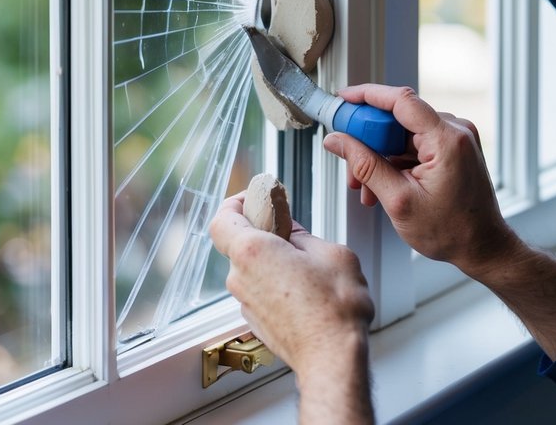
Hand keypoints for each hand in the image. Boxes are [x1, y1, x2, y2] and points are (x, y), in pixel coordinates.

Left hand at [209, 193, 373, 376]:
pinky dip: (273, 281)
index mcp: (253, 252)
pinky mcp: (255, 320)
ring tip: (302, 261)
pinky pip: (258, 289)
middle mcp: (240, 277)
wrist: (332, 357)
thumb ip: (303, 235)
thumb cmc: (333, 308)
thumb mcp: (329, 252)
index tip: (255, 198)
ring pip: (249, 267)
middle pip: (237, 243)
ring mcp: (245, 302)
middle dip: (260, 231)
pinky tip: (301, 286)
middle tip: (287, 226)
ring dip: (269, 258)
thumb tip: (291, 229)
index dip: (236, 203)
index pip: (222, 218)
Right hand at [322, 84, 514, 277]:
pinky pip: (415, 144)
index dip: (367, 95)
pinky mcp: (453, 149)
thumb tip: (337, 141)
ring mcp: (456, 139)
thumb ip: (365, 166)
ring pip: (403, 134)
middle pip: (398, 119)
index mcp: (447, 140)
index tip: (344, 99)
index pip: (401, 100)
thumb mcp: (399, 201)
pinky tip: (382, 184)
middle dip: (368, 140)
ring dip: (380, 156)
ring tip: (365, 186)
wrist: (483, 247)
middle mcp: (456, 132)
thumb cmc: (452, 231)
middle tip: (348, 161)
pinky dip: (395, 160)